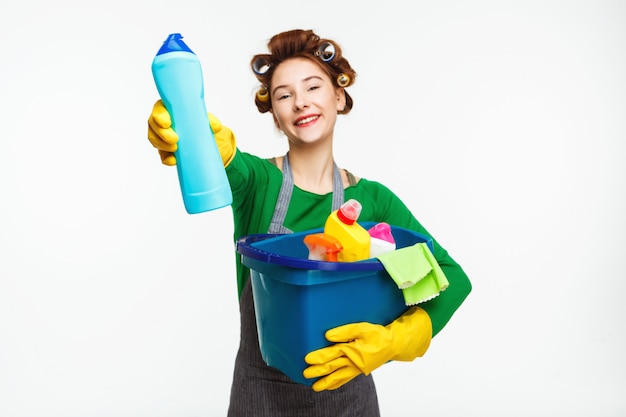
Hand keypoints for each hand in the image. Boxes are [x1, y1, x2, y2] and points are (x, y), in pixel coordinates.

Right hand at [147, 100, 236, 165]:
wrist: (215, 146)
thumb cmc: (208, 128)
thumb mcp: (211, 123)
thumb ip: (211, 121)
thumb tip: (214, 126)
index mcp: (172, 110)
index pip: (159, 109)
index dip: (159, 116)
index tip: (167, 123)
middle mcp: (164, 123)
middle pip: (153, 125)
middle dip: (161, 133)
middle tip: (175, 139)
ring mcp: (163, 138)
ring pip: (154, 140)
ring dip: (162, 145)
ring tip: (175, 149)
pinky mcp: (167, 152)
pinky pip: (163, 156)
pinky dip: (167, 159)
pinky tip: (174, 160)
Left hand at [303, 306, 431, 391]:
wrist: (393, 345)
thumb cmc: (378, 335)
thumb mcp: (361, 328)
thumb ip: (344, 331)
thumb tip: (328, 336)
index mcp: (352, 351)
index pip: (331, 354)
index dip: (319, 357)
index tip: (307, 360)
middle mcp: (353, 362)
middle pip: (332, 367)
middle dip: (318, 372)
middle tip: (306, 374)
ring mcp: (357, 368)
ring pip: (339, 377)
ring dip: (326, 382)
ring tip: (315, 387)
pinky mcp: (360, 370)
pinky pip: (346, 379)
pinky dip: (337, 383)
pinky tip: (331, 385)